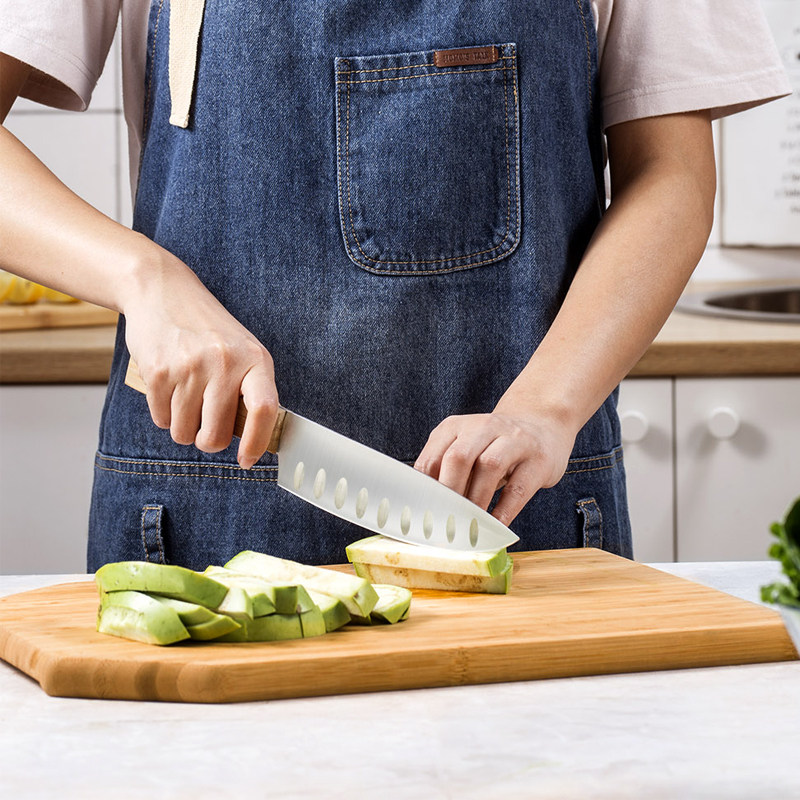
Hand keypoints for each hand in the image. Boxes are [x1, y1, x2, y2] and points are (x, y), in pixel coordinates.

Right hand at [121, 249, 278, 468]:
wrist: (163, 291)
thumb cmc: (208, 331)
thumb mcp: (241, 350)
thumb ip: (248, 389)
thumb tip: (250, 440)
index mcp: (254, 360)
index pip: (263, 409)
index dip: (257, 442)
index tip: (246, 460)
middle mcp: (224, 363)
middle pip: (216, 435)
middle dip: (208, 440)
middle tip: (205, 426)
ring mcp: (190, 367)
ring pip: (184, 433)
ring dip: (183, 427)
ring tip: (185, 397)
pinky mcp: (158, 372)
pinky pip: (162, 420)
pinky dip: (163, 414)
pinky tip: (168, 388)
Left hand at [413, 406, 575, 525]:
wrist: (543, 427)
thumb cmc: (495, 448)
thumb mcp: (466, 449)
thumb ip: (446, 472)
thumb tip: (428, 511)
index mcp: (456, 427)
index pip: (432, 459)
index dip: (426, 492)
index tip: (424, 517)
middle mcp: (484, 427)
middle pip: (458, 457)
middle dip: (449, 493)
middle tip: (446, 521)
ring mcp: (514, 440)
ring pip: (489, 466)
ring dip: (476, 501)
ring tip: (469, 525)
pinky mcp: (539, 460)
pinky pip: (519, 488)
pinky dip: (504, 510)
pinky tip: (495, 526)